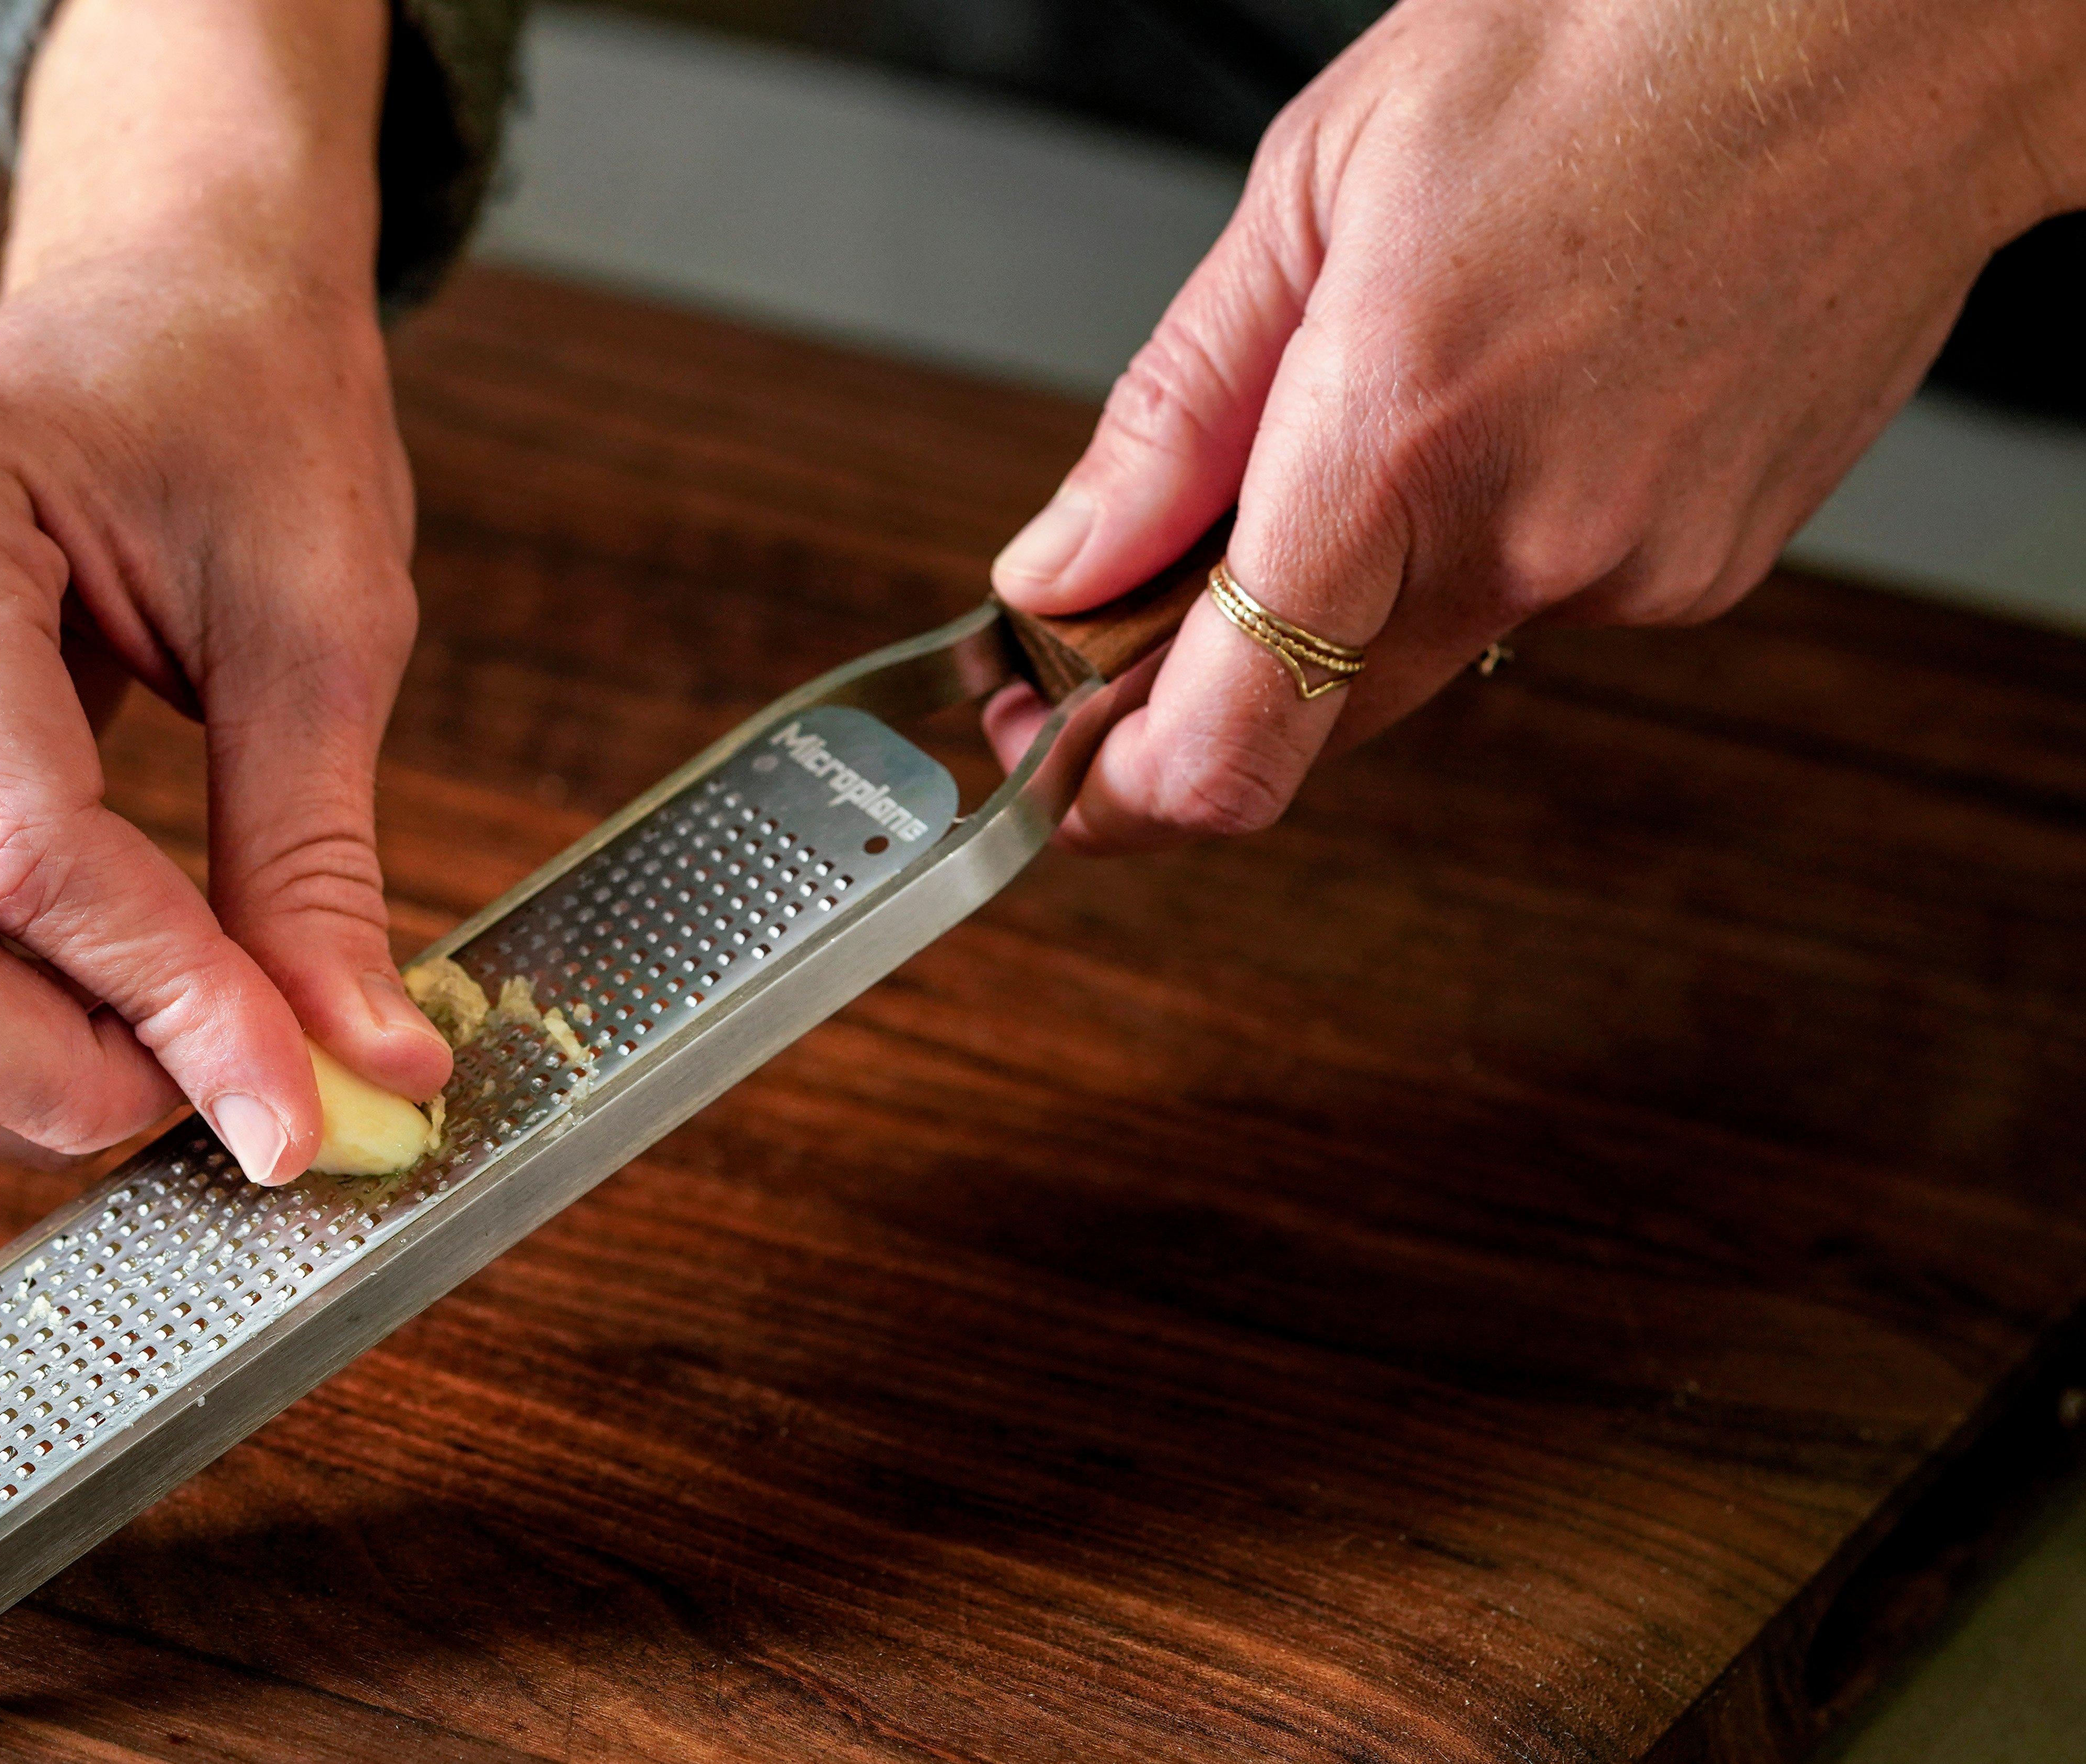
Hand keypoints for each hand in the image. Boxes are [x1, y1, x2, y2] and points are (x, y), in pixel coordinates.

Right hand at [0, 0, 450, 1179]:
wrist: (180, 298)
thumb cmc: (255, 412)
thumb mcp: (325, 626)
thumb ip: (320, 864)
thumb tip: (364, 1068)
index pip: (17, 839)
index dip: (166, 1002)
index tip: (297, 1104)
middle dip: (51, 1076)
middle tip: (225, 1103)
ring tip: (171, 1064)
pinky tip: (99, 1019)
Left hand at [986, 0, 2085, 850]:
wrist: (1882, 30)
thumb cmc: (1620, 40)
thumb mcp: (1318, 183)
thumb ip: (1174, 412)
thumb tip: (1065, 562)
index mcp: (1398, 438)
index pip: (1229, 738)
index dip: (1119, 789)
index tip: (1058, 765)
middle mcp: (1528, 537)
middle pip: (1306, 726)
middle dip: (1205, 689)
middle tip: (1143, 605)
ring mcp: (1634, 568)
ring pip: (1418, 659)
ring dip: (1352, 593)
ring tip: (1385, 410)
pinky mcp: (1708, 567)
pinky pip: (1535, 602)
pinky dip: (1481, 540)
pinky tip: (1511, 406)